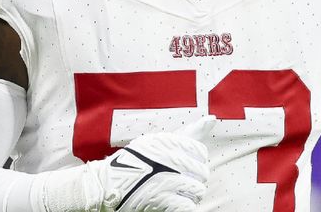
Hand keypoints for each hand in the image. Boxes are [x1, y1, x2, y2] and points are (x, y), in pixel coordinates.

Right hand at [93, 115, 214, 211]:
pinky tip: (174, 203)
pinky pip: (188, 206)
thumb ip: (189, 132)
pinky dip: (184, 207)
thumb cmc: (137, 161)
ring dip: (190, 196)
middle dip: (194, 180)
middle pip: (201, 172)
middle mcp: (168, 157)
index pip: (200, 151)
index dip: (195, 162)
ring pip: (197, 190)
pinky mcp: (161, 198)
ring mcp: (165, 178)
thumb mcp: (159, 141)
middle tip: (180, 183)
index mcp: (168, 140)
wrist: (107, 183)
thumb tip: (213, 118)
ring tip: (176, 194)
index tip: (184, 167)